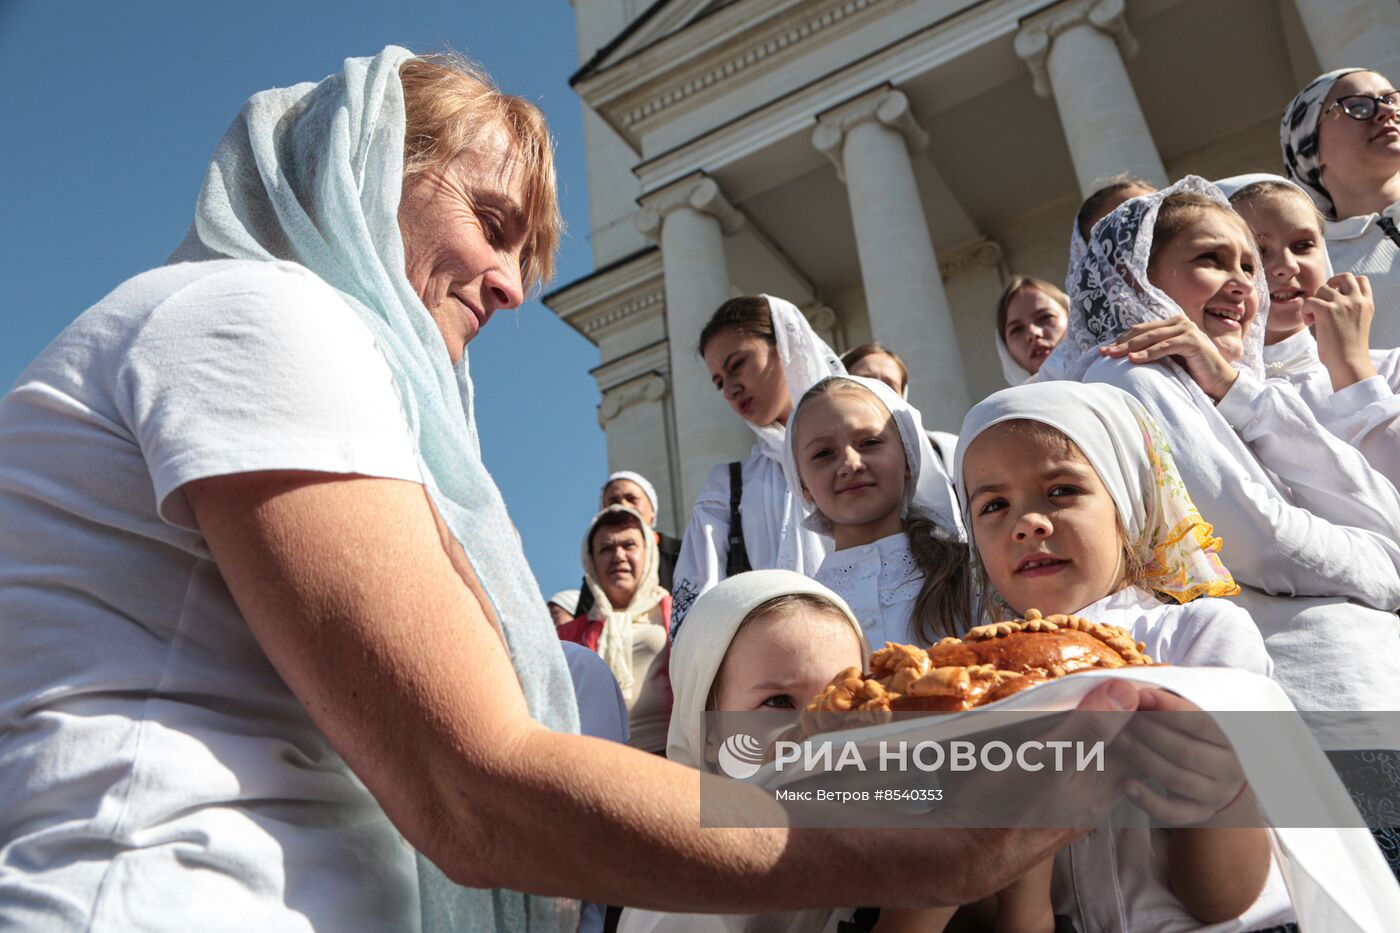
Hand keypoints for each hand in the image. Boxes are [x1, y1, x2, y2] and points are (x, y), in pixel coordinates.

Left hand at [1100, 317, 1238, 401]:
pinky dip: (1148, 353)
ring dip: (1130, 347)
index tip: (1103, 351)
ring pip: (1151, 337)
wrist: (1218, 383)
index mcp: (1171, 324)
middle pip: (1142, 332)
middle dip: (1120, 343)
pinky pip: (1165, 346)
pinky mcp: (1192, 341)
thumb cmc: (1191, 373)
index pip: (1140, 330)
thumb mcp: (1167, 360)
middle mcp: (1179, 322)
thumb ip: (1151, 352)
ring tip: (1113, 356)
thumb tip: (1122, 356)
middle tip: (1103, 353)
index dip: (1121, 339)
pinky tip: (1134, 359)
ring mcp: (1187, 329)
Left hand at [1119, 689, 1247, 825]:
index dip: (1172, 709)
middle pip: (1186, 751)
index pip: (1204, 722)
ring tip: (1117, 739)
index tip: (1142, 695)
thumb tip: (1134, 686)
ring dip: (1143, 758)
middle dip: (1150, 731)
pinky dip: (1150, 801)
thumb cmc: (1187, 728)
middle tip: (1122, 716)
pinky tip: (1127, 785)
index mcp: (1234, 735)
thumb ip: (1171, 699)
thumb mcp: (1189, 711)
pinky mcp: (1196, 814)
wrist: (1200, 773)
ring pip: (1177, 778)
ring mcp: (1215, 793)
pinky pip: (1174, 812)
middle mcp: (1231, 767)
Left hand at [1306, 273, 1378, 390]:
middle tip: (1323, 301)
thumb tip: (1329, 298)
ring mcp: (1342, 303)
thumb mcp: (1357, 323)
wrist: (1349, 363)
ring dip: (1315, 302)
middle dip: (1330, 284)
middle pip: (1344, 277)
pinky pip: (1309, 300)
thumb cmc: (1349, 349)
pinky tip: (1309, 323)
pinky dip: (1305, 311)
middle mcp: (1357, 300)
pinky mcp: (1326, 310)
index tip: (1337, 295)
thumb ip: (1350, 309)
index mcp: (1367, 304)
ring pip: (1322, 289)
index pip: (1361, 280)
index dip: (1346, 283)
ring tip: (1314, 319)